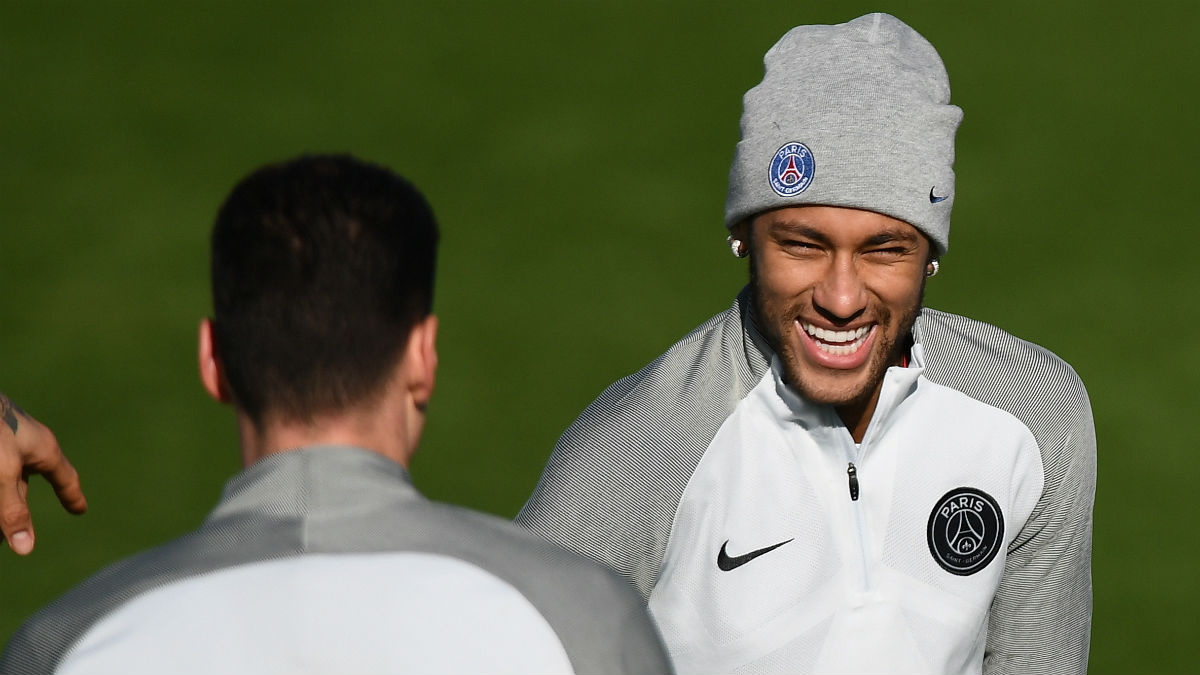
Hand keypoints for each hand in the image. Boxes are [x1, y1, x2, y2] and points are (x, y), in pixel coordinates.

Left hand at [1, 393, 86, 554]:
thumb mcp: (4, 473)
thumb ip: (12, 510)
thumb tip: (26, 549)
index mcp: (43, 448)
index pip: (64, 478)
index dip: (71, 496)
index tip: (79, 510)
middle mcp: (25, 447)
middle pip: (22, 488)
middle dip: (16, 514)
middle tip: (10, 538)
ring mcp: (4, 444)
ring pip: (4, 481)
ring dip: (1, 505)